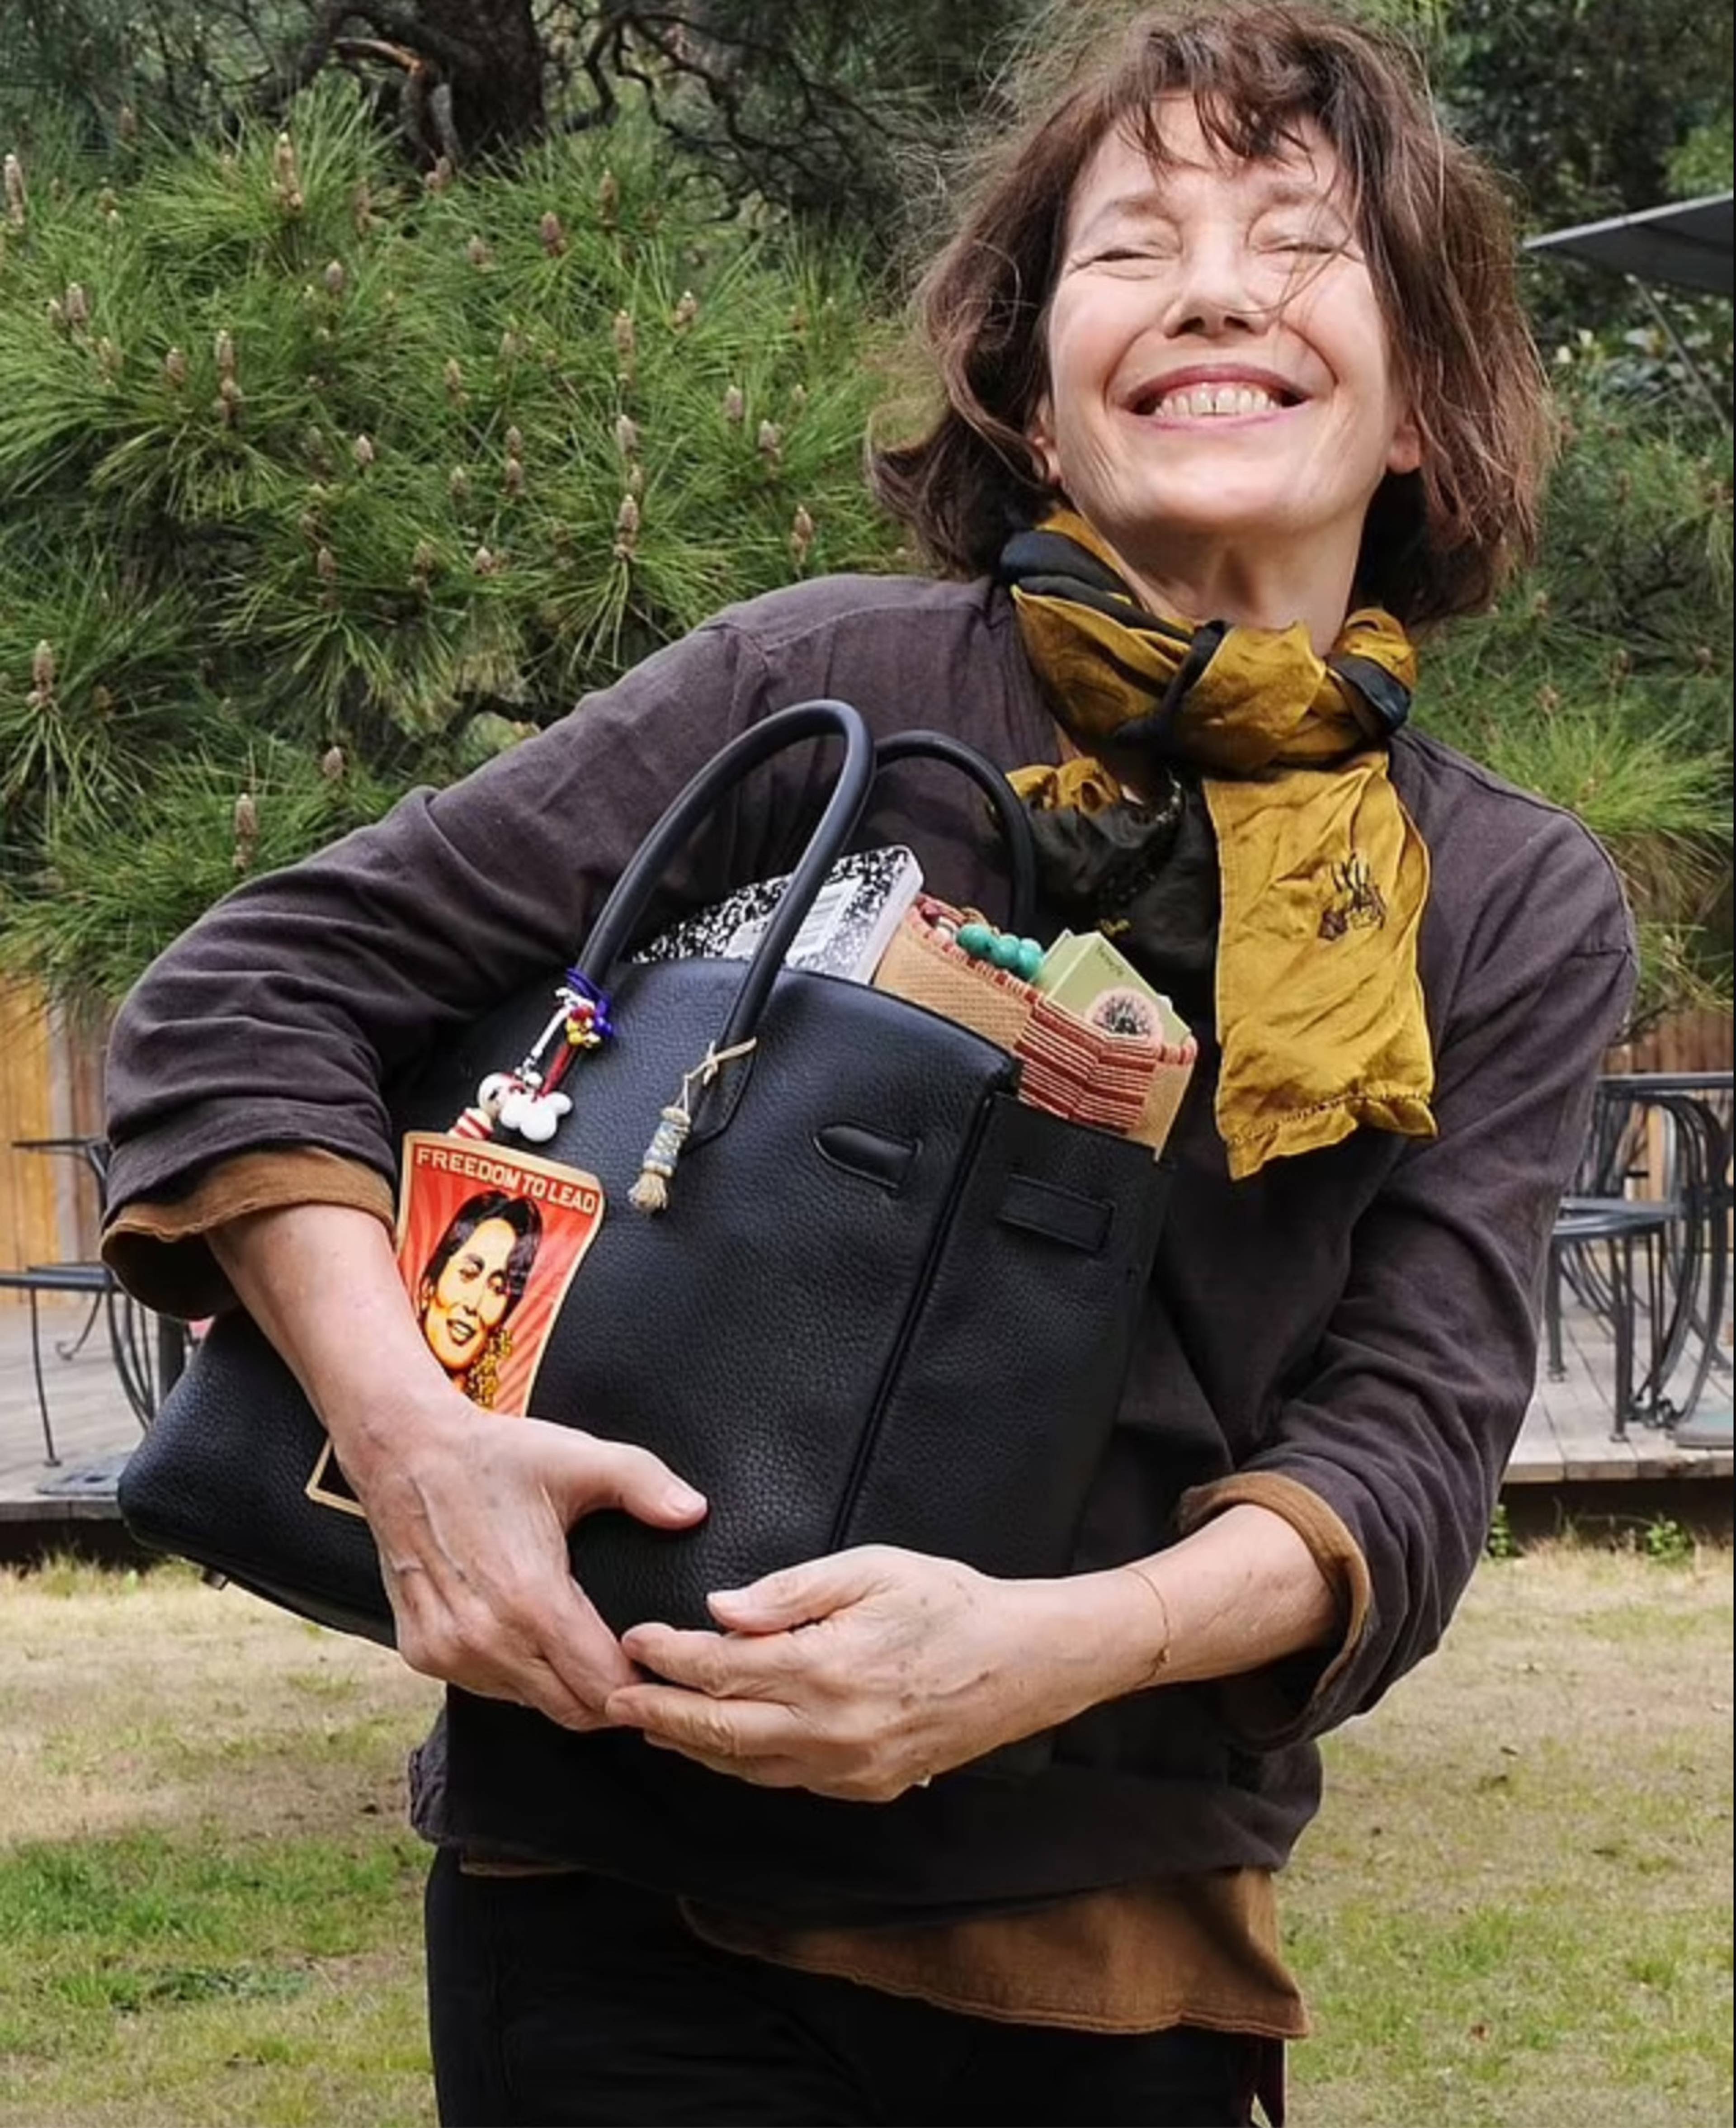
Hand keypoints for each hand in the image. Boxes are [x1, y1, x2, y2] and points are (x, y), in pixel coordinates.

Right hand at [207, 1202, 708, 1736]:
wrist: (405, 1452)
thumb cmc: (494, 1457)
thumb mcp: (577, 1457)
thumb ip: (643, 1484)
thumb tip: (694, 1512)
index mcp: (529, 1598)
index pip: (601, 1685)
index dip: (641, 1684)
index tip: (664, 1668)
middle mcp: (484, 1639)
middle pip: (571, 1710)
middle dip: (611, 1698)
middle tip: (639, 1669)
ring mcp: (448, 1652)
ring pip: (530, 1703)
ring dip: (564, 1689)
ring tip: (591, 1654)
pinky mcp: (422, 1654)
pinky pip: (489, 1688)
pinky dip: (519, 1677)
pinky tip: (536, 1641)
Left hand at [605, 1545, 1144, 1801]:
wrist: (1025, 1662)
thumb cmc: (949, 1602)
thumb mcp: (872, 1570)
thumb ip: (792, 1591)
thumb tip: (722, 1610)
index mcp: (827, 1668)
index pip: (722, 1668)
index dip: (670, 1656)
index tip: (634, 1639)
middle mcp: (831, 1730)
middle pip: (719, 1729)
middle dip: (659, 1712)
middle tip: (611, 1695)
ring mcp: (849, 1767)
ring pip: (746, 1764)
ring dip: (692, 1743)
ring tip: (651, 1721)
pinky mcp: (867, 1785)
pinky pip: (786, 1778)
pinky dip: (741, 1763)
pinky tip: (720, 1744)